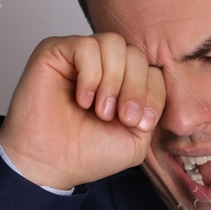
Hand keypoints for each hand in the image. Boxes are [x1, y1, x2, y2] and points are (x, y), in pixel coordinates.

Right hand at [0, 33, 166, 190]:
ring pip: (114, 43)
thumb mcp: (136, 136)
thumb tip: (158, 81)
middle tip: (121, 117)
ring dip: (114, 80)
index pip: (153, 70)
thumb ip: (153, 107)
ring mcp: (80, 56)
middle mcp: (104, 65)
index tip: (139, 123)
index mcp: (124, 82)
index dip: (152, 94)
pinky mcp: (55, 51)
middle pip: (136, 54)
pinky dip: (91, 75)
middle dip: (135, 88)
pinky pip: (87, 46)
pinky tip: (83, 99)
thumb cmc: (87, 153)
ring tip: (100, 109)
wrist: (51, 166)